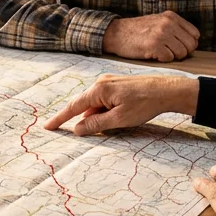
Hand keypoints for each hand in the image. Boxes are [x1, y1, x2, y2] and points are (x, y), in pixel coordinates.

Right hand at [44, 74, 197, 135]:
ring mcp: (109, 82)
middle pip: (83, 105)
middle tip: (79, 133)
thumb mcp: (119, 119)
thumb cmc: (145, 104)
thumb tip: (77, 129)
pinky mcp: (117, 85)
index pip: (73, 107)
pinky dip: (103, 112)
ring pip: (95, 104)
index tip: (48, 126)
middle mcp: (101, 83)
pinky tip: (114, 118)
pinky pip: (103, 101)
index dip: (60, 118)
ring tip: (114, 124)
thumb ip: (96, 125)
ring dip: (96, 117)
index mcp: (99, 90)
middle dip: (81, 120)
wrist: (167, 90)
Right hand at [102, 12, 199, 61]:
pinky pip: (169, 58)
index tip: (178, 46)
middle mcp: (168, 23)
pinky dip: (162, 59)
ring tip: (160, 52)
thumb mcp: (158, 22)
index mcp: (171, 16)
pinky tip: (153, 54)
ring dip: (172, 56)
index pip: (195, 34)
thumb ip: (175, 28)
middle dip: (182, 52)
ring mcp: (161, 34)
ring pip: (181, 53)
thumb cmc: (137, 31)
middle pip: (191, 45)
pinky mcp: (154, 46)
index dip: (188, 44)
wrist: (116, 33)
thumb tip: (192, 44)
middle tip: (169, 52)